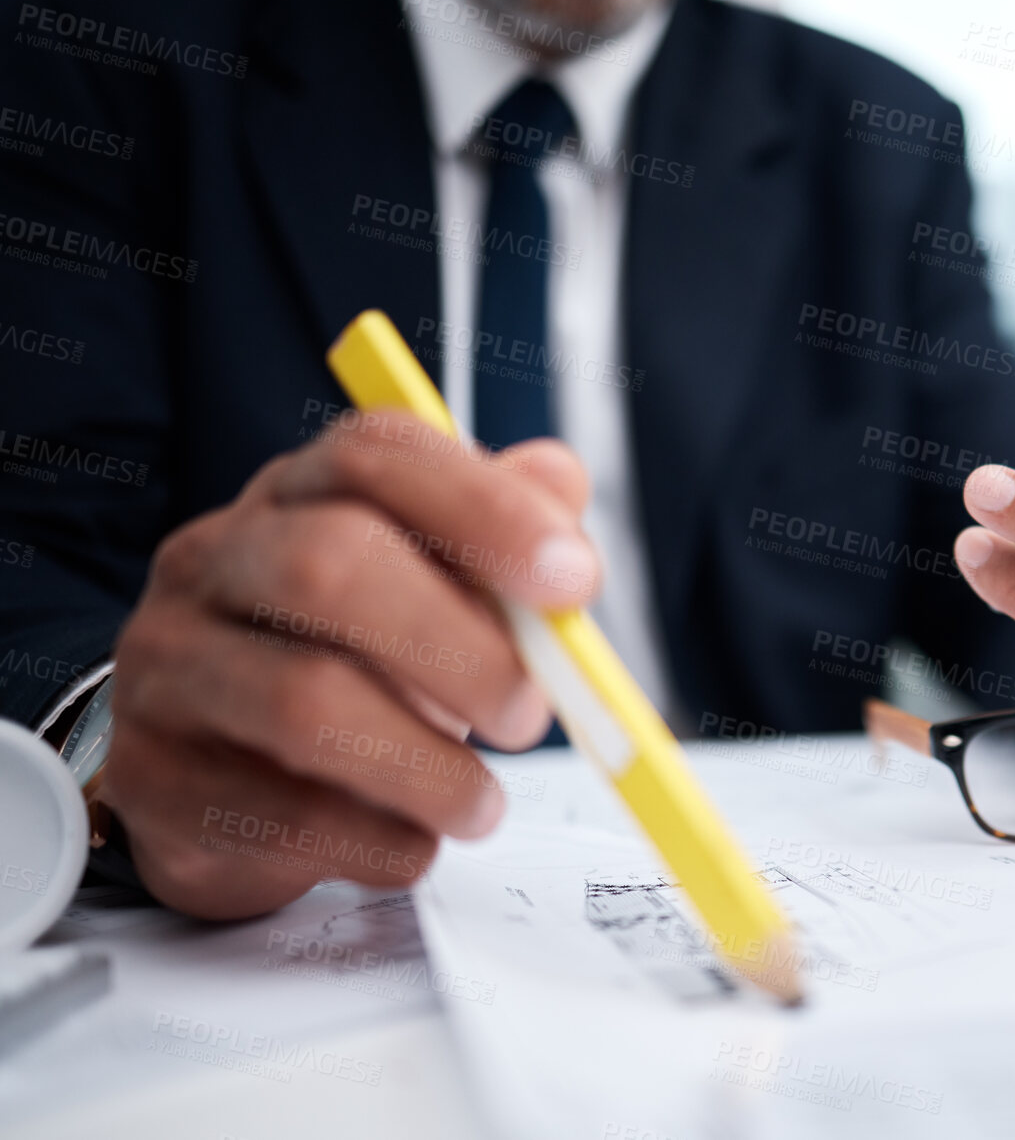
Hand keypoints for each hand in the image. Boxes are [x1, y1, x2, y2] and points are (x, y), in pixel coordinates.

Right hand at [103, 413, 597, 918]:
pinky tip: (413, 842)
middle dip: (460, 647)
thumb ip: (500, 534)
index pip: (378, 455)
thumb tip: (561, 480)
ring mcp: (169, 666)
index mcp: (297, 493)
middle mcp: (213, 560)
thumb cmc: (353, 663)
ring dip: (429, 767)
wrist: (227, 780)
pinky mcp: (158, 779)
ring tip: (483, 804)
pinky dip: (380, 840)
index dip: (486, 508)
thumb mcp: (434, 585)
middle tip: (530, 714)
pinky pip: (285, 816)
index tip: (574, 580)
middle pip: (331, 566)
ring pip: (306, 703)